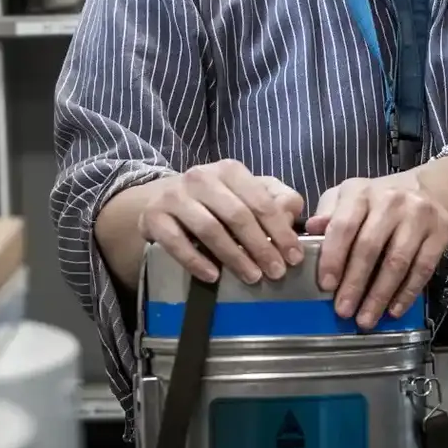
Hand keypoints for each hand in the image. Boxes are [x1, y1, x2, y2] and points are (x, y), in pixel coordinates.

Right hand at [138, 160, 305, 285]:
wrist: (160, 199)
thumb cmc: (214, 200)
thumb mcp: (247, 192)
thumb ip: (276, 199)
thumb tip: (290, 216)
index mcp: (229, 170)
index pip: (261, 201)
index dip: (280, 231)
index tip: (294, 258)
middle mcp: (201, 177)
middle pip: (237, 215)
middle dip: (261, 247)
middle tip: (276, 272)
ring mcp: (174, 196)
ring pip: (210, 229)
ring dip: (234, 257)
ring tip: (252, 277)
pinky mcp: (153, 217)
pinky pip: (176, 242)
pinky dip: (196, 261)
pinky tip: (213, 277)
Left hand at [307, 173, 447, 328]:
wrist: (427, 190)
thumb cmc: (378, 201)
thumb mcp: (349, 197)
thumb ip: (329, 213)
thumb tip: (312, 230)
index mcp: (362, 193)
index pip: (344, 226)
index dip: (334, 257)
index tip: (327, 285)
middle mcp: (391, 201)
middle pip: (370, 247)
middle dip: (355, 284)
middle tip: (344, 311)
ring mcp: (418, 216)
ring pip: (397, 262)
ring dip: (380, 295)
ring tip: (366, 319)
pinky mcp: (440, 233)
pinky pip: (423, 269)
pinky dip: (407, 293)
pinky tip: (394, 311)